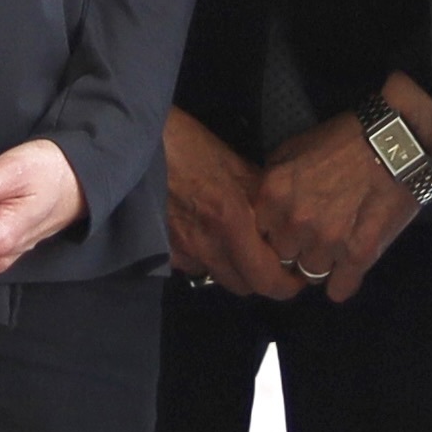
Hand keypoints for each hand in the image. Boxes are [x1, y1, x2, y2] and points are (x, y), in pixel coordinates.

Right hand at [163, 109, 302, 299]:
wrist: (135, 144)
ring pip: (219, 279)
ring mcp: (182, 252)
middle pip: (246, 287)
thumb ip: (259, 193)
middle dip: (264, 280)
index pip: (267, 280)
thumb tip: (281, 214)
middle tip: (273, 262)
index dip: (287, 284)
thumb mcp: (232, 162)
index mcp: (231, 222)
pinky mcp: (163, 251)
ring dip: (235, 271)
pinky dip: (208, 262)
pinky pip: (194, 269)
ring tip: (241, 250)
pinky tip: (208, 240)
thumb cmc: (186, 144)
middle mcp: (207, 246)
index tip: (296, 274)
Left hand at [251, 77, 431, 301]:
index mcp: (272, 195)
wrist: (392, 142)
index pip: (257, 235)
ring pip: (311, 275)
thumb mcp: (292, 149)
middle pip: (283, 258)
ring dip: (321, 265)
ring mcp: (325, 242)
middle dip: (296, 250)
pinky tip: (348, 269)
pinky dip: (343, 283)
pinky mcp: (357, 255)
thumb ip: (271, 183)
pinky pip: (339, 290)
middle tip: (315, 235)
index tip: (286, 229)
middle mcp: (294, 223)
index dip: (274, 232)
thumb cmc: (341, 141)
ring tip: (336, 246)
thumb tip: (263, 213)